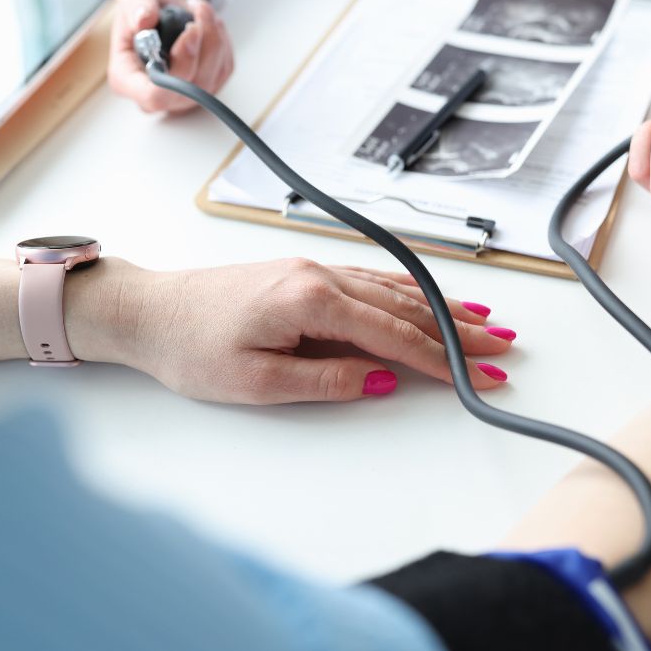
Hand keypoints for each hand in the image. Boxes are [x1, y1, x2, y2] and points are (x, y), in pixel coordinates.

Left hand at [65, 257, 515, 403]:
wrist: (147, 311)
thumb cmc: (190, 348)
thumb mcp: (255, 382)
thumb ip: (325, 379)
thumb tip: (381, 380)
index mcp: (310, 300)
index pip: (393, 337)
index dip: (442, 361)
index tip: (480, 377)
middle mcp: (319, 275)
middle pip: (404, 308)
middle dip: (457, 332)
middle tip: (504, 352)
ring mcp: (312, 268)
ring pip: (392, 289)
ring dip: (441, 309)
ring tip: (486, 323)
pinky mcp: (302, 272)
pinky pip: (369, 280)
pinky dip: (406, 292)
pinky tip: (428, 298)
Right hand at [107, 0, 234, 113]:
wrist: (162, 3)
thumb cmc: (143, 5)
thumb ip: (136, 5)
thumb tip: (144, 20)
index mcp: (127, 79)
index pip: (152, 96)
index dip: (173, 76)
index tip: (186, 34)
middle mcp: (155, 94)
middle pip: (187, 89)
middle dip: (199, 47)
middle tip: (197, 12)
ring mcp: (182, 95)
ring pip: (210, 79)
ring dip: (213, 38)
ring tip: (202, 9)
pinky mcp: (207, 85)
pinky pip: (223, 69)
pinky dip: (221, 43)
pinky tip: (209, 24)